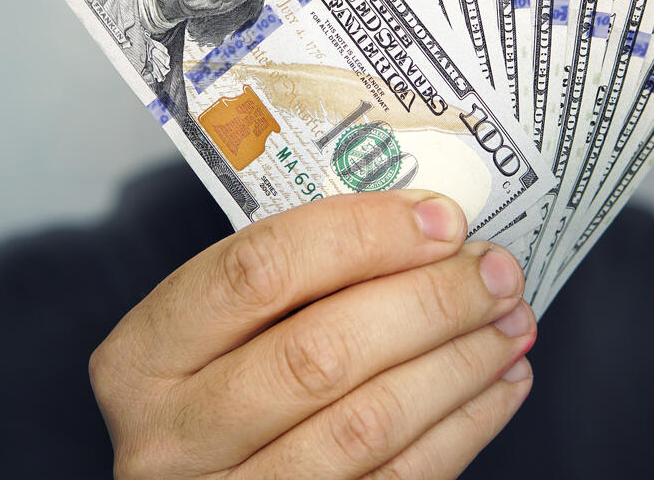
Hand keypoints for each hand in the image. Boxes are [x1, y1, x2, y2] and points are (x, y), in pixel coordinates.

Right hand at [89, 189, 536, 477]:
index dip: (362, 236)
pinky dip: (465, 426)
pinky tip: (498, 382)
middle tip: (495, 270)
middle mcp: (174, 435)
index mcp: (143, 356)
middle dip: (429, 302)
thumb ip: (293, 282)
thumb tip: (426, 224)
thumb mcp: (216, 333)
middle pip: (321, 352)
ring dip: (460, 364)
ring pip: (369, 424)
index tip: (441, 218)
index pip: (259, 271)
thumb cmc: (218, 391)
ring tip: (510, 320)